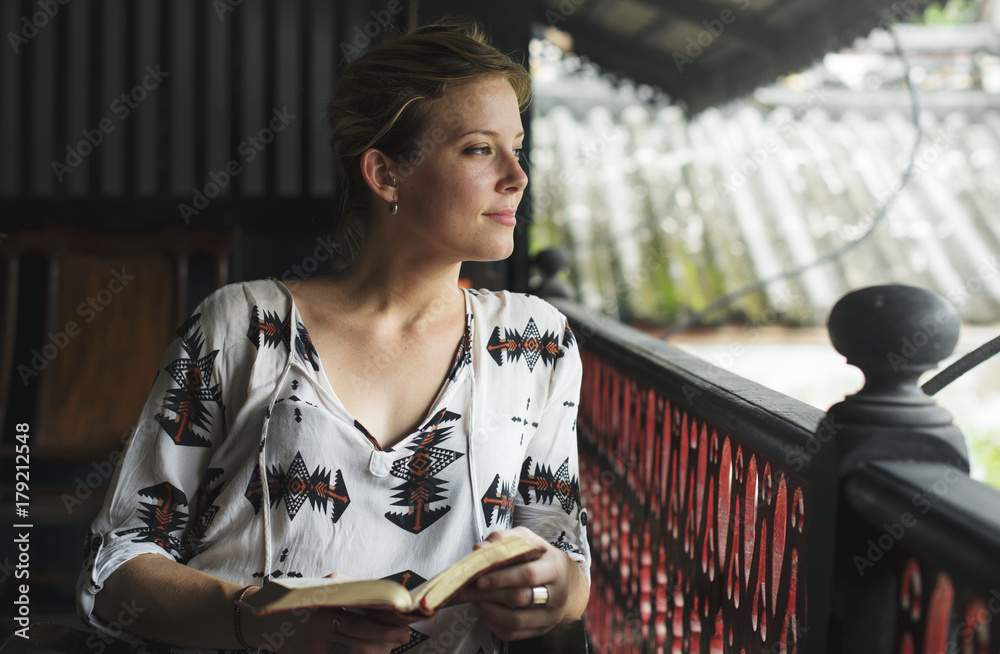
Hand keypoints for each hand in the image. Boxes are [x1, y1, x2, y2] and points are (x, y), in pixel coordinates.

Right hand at [242, 588, 412, 653]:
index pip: (358, 623)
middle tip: (402, 638)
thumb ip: (346, 588)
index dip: (382, 628)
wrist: (262, 621)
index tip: (402, 626)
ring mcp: (313, 650)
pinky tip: (370, 653)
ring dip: (373, 652)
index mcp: (322, 611)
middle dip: (384, 642)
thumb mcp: (318, 587)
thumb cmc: (297, 600)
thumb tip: (377, 592)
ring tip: (388, 646)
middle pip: (358, 643)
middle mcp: (318, 633)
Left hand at [459, 526, 588, 641]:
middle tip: (469, 590)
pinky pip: (514, 634)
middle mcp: (558, 595)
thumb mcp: (527, 540)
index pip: (528, 574)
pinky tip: (485, 612)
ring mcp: (552, 616)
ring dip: (489, 611)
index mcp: (555, 568)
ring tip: (475, 600)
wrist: (566, 579)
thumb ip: (503, 540)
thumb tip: (480, 549)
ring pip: (516, 621)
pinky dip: (494, 624)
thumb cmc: (541, 557)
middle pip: (520, 598)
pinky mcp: (543, 630)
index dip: (502, 578)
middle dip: (489, 594)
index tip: (480, 578)